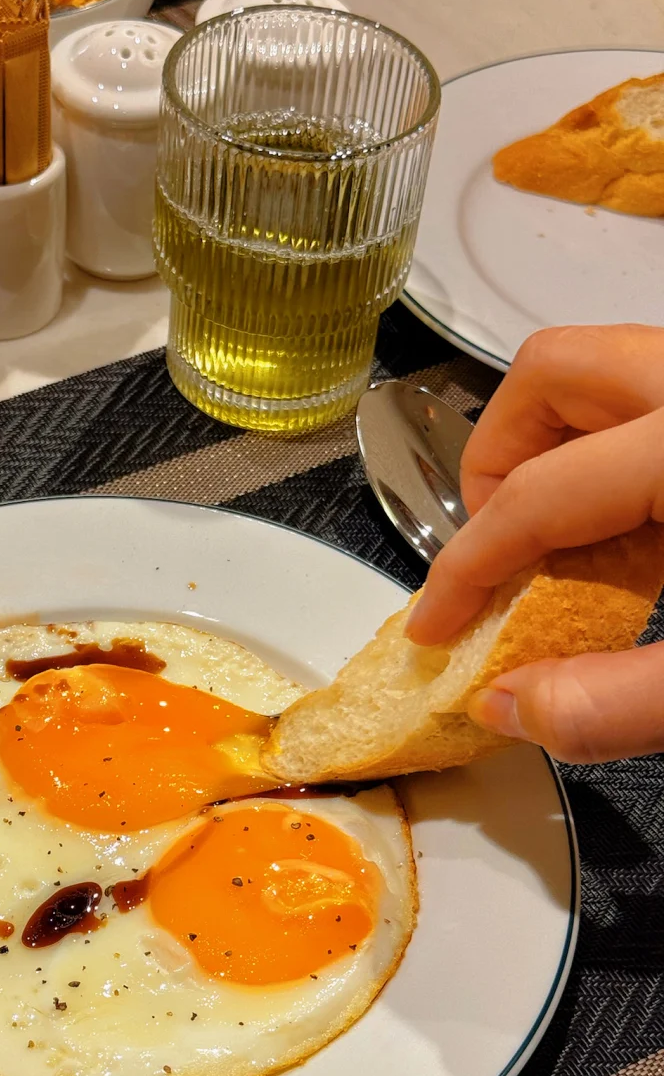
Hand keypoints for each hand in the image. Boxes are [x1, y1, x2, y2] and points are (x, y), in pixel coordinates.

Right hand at [405, 324, 663, 763]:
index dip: (466, 568)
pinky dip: (612, 454)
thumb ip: (624, 703)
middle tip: (502, 552)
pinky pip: (649, 396)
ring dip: (553, 447)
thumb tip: (510, 706)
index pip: (537, 497)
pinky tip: (636, 538)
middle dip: (498, 462)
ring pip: (601, 368)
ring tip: (561, 542)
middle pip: (552, 373)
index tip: (433, 626)